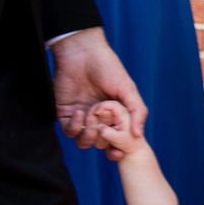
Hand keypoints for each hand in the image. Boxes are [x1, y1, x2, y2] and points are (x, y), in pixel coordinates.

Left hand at [52, 28, 146, 155]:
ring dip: (88, 135)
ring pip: (84, 142)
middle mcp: (98, 118)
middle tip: (105, 123)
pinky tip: (80, 111)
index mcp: (115, 114)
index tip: (118, 151)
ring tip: (92, 117)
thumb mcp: (128, 89)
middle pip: (101, 143)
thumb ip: (137, 111)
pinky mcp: (65, 113)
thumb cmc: (108, 68)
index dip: (117, 148)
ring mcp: (82, 116)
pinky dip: (75, 126)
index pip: (117, 139)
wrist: (82, 53)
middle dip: (104, 138)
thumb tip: (139, 135)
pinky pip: (69, 131)